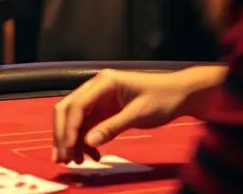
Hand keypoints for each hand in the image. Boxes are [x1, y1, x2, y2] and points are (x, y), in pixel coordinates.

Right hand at [52, 68, 215, 163]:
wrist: (180, 94)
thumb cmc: (163, 98)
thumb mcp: (139, 114)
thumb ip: (112, 127)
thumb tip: (88, 142)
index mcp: (104, 82)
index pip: (77, 105)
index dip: (69, 128)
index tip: (67, 149)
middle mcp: (96, 87)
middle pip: (68, 109)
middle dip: (63, 134)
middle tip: (62, 158)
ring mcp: (99, 97)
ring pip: (75, 118)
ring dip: (72, 139)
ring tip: (76, 161)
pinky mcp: (104, 108)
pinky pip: (87, 124)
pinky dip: (85, 139)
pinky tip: (92, 155)